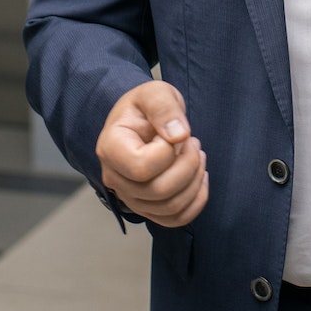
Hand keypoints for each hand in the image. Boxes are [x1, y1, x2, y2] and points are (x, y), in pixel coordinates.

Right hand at [94, 80, 207, 226]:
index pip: (142, 166)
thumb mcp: (154, 91)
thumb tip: (178, 135)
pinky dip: (196, 201)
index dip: (168, 150)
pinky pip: (176, 219)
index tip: (173, 132)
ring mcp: (130, 197)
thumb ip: (163, 107)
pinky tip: (199, 177)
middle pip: (159, 191)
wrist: (141, 122)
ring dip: (195, 180)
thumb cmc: (144, 107)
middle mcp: (115, 178)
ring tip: (195, 155)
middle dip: (188, 165)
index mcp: (110, 148)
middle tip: (193, 142)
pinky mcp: (147, 208)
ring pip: (170, 207)